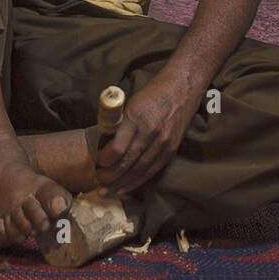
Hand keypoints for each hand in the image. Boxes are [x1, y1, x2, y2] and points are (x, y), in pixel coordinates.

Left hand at [93, 77, 198, 197]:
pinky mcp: (171, 150)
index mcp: (137, 118)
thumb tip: (102, 143)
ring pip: (138, 171)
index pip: (117, 149)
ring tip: (107, 191)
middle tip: (97, 181)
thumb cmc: (152, 94)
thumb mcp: (131, 103)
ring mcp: (163, 143)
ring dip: (120, 184)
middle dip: (109, 176)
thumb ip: (119, 124)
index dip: (104, 160)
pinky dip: (137, 182)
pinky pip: (151, 171)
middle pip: (127, 164)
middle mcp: (151, 133)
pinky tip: (124, 188)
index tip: (96, 161)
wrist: (182, 88)